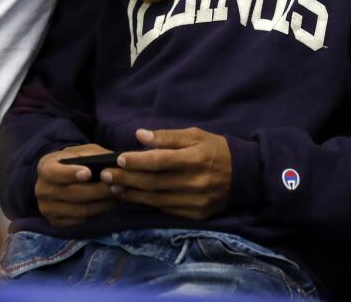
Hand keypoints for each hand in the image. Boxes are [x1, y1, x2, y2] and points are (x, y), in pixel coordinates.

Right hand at [35, 144, 118, 226]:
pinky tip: (109, 205)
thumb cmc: (76, 161)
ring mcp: (47, 208)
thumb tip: (113, 163)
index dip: (71, 173)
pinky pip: (80, 221)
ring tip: (118, 196)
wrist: (63, 178)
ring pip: (79, 210)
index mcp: (45, 167)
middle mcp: (42, 189)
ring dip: (102, 204)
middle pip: (72, 193)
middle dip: (98, 190)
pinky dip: (97, 213)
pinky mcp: (55, 222)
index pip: (54, 172)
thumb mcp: (83, 152)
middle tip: (118, 186)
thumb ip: (94, 155)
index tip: (88, 173)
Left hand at [102, 128, 231, 219]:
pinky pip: (165, 210)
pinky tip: (133, 198)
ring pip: (156, 199)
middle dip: (127, 179)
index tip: (119, 159)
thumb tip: (140, 135)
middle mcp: (194, 182)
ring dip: (132, 194)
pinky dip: (147, 204)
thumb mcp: (196, 135)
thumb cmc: (216, 150)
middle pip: (154, 182)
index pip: (160, 161)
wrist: (245, 176)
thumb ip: (168, 137)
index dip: (137, 161)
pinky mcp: (195, 215)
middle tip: (105, 175)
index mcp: (195, 158)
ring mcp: (195, 201)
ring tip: (114, 188)